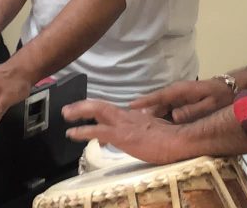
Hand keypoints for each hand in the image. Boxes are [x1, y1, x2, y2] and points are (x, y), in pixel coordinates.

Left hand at [63, 100, 189, 164]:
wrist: (180, 141)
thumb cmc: (172, 139)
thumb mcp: (155, 132)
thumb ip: (143, 132)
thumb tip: (133, 137)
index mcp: (136, 116)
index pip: (113, 111)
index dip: (98, 113)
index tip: (89, 117)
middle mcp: (128, 116)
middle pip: (101, 106)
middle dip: (83, 106)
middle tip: (68, 109)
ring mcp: (124, 124)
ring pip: (97, 111)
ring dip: (78, 112)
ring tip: (66, 115)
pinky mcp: (121, 135)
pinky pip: (97, 130)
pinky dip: (82, 130)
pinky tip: (72, 133)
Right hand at [129, 79, 234, 123]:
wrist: (229, 89)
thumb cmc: (220, 97)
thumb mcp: (208, 105)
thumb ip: (192, 111)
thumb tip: (174, 117)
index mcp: (181, 91)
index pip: (159, 96)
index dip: (145, 101)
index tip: (131, 106)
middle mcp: (176, 93)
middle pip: (157, 104)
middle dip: (144, 112)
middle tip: (130, 124)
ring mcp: (178, 97)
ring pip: (161, 107)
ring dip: (152, 115)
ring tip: (138, 127)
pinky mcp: (180, 102)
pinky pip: (167, 109)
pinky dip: (160, 116)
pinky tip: (155, 126)